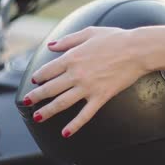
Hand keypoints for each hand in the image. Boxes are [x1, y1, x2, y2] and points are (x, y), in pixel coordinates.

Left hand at [23, 27, 148, 137]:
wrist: (137, 50)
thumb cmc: (116, 39)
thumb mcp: (89, 32)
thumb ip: (68, 40)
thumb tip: (51, 45)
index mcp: (72, 57)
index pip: (48, 70)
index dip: (39, 76)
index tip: (36, 81)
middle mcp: (76, 74)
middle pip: (50, 88)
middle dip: (36, 96)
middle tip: (28, 102)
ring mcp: (87, 87)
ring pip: (62, 103)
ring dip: (48, 111)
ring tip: (38, 117)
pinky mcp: (100, 97)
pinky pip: (85, 114)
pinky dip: (74, 125)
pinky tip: (66, 132)